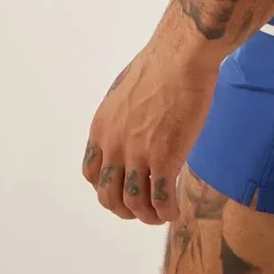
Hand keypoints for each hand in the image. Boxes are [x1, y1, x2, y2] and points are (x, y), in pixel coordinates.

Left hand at [82, 38, 218, 223]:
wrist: (180, 58)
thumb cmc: (160, 64)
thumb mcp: (126, 92)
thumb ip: (125, 117)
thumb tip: (136, 126)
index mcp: (101, 129)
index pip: (92, 173)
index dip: (106, 188)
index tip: (122, 189)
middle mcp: (114, 146)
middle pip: (109, 196)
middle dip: (124, 209)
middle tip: (140, 209)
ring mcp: (138, 155)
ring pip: (134, 203)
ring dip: (147, 216)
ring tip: (160, 215)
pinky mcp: (165, 159)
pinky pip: (161, 199)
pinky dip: (167, 211)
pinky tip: (175, 210)